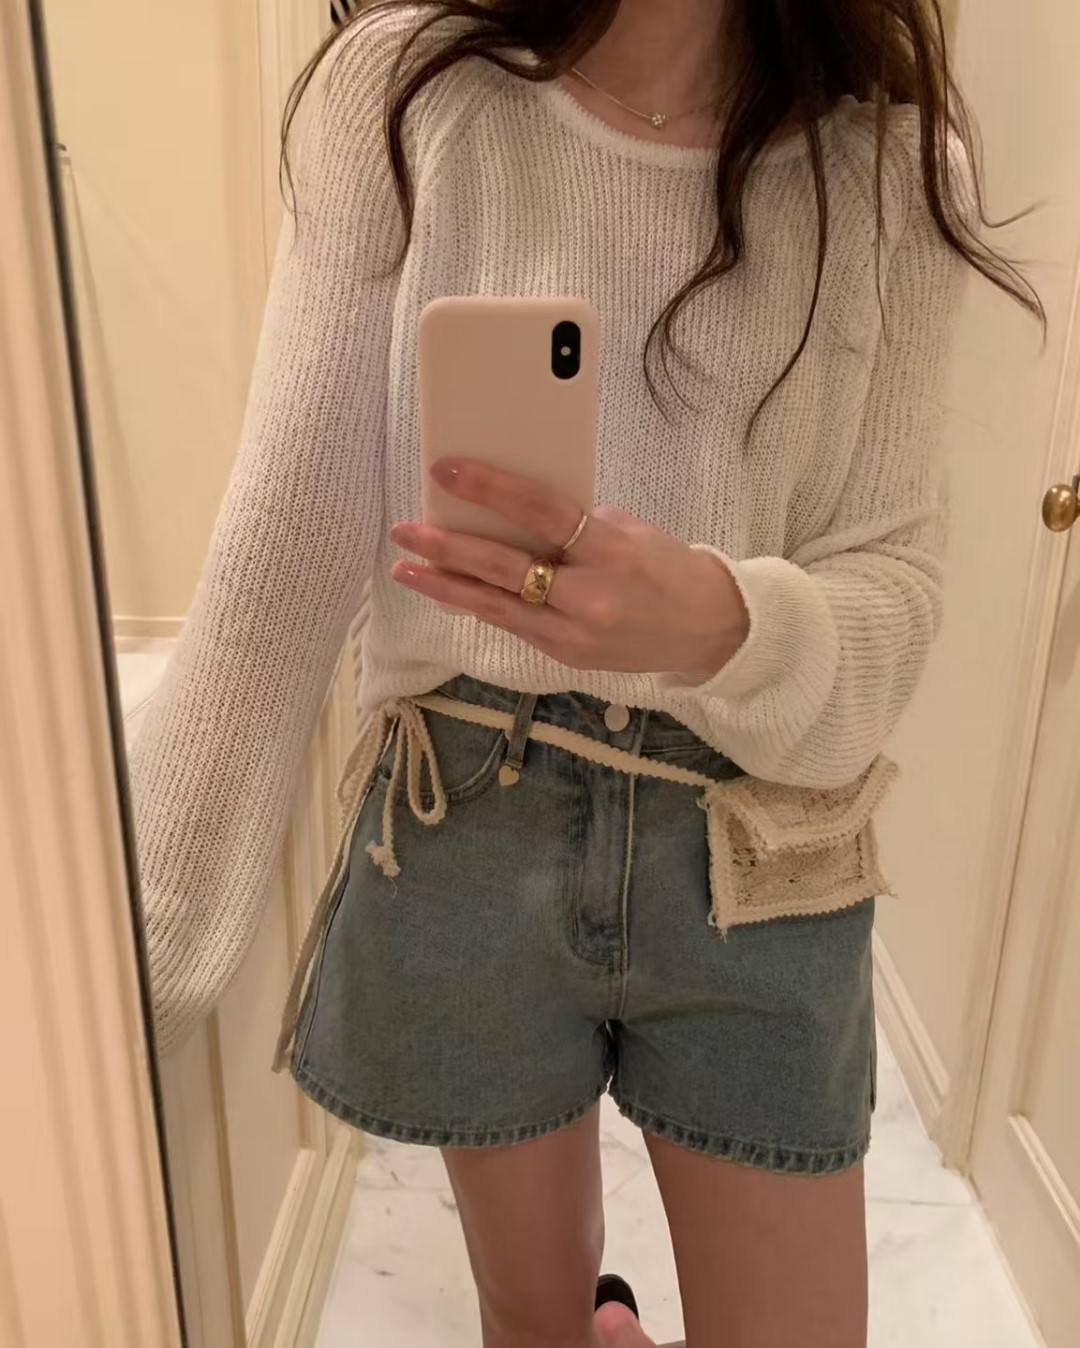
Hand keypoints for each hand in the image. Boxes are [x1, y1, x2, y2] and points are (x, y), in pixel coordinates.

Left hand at [388, 459, 748, 683]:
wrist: (710, 631)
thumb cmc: (671, 569)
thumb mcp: (634, 533)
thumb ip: (577, 525)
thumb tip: (518, 512)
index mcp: (613, 553)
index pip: (542, 512)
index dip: (491, 489)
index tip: (447, 471)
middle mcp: (591, 598)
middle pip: (505, 568)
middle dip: (449, 547)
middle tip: (406, 529)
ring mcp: (576, 634)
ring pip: (497, 607)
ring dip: (447, 586)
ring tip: (407, 568)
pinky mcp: (568, 656)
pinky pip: (514, 625)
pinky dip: (480, 606)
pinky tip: (449, 590)